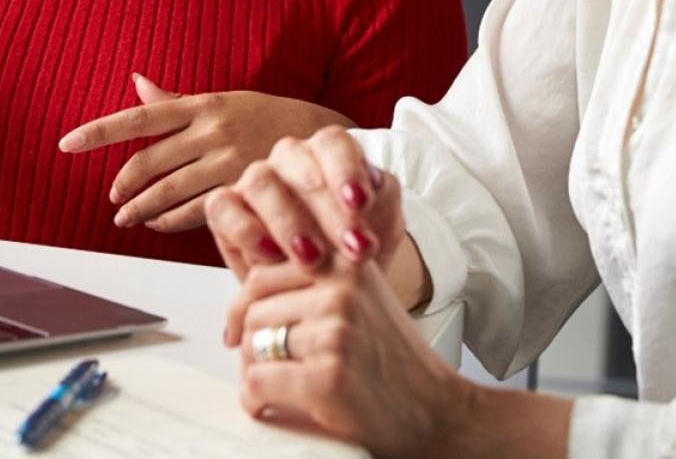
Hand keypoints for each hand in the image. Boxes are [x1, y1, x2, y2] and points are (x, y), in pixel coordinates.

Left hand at [57, 75, 352, 232]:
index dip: (99, 131)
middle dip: (123, 186)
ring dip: (140, 210)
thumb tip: (135, 82)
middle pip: (148, 163)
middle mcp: (212, 131)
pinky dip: (169, 222)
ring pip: (167, 193)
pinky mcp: (241, 190)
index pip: (140, 117)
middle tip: (113, 199)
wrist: (324, 141)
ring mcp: (227, 162)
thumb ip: (176, 101)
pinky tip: (159, 224)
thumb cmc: (267, 117)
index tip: (67, 143)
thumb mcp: (223, 101)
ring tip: (126, 218)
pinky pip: (194, 213)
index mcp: (203, 105)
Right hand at [203, 126, 404, 283]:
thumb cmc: (354, 250)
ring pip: (260, 181)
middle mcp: (288, 159)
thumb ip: (385, 198)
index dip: (346, 169)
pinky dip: (245, 230)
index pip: (333, 142)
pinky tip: (271, 257)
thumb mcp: (382, 225)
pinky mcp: (224, 208)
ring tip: (313, 259)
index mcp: (327, 152)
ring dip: (288, 221)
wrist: (326, 290)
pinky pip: (223, 206)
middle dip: (325, 207)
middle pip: (297, 161)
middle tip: (349, 247)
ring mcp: (254, 181)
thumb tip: (374, 183)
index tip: (361, 205)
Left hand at [227, 255, 470, 457]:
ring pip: (254, 347)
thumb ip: (317, 284)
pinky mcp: (327, 376)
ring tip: (273, 387)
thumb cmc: (397, 362)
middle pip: (254, 312)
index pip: (263, 274)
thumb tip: (250, 294)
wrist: (438, 411)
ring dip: (254, 374)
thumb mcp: (364, 299)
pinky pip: (258, 383)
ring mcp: (336, 332)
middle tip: (262, 367)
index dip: (242, 307)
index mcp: (347, 263)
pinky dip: (254, 400)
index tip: (237, 329)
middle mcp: (342, 290)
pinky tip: (267, 406)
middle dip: (251, 346)